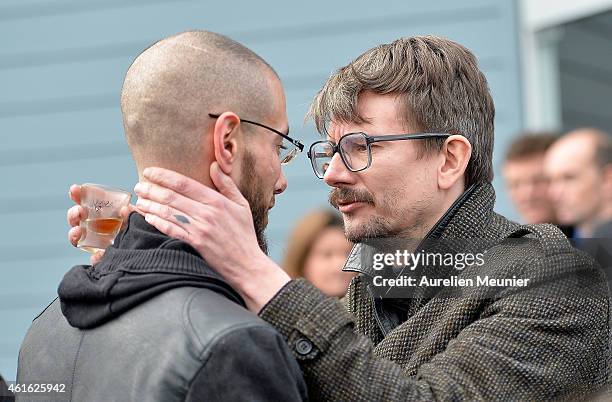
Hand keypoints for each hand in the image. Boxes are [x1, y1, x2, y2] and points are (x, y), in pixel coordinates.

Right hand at [67, 184, 132, 264]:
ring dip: (74, 233)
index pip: (85, 202)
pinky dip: (95, 259)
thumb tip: (126, 209)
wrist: (149, 244)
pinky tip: (97, 256)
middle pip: (76, 220)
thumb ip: (133, 213)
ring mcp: (96, 242)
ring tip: (78, 230)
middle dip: (73, 214)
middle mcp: (94, 226)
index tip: (75, 188)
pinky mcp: (103, 257)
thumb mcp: (139, 216)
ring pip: (77, 238)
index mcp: (101, 212)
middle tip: (79, 211)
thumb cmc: (140, 225)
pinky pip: (95, 260)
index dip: (78, 195)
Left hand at [134, 163, 289, 311]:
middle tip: (139, 186)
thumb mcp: (242, 205)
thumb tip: (213, 165)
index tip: (149, 171)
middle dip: (151, 189)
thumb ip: (227, 184)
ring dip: (150, 206)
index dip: (163, 176)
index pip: (184, 183)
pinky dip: (157, 223)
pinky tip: (148, 218)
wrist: (248, 265)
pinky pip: (171, 230)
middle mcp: (206, 213)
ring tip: (139, 201)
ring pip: (168, 213)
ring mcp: (200, 229)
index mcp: (217, 201)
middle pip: (171, 197)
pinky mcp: (196, 244)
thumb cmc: (244, 234)